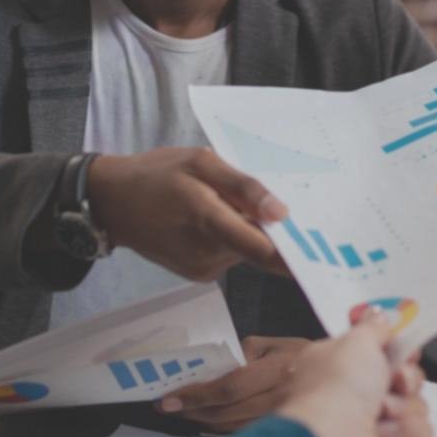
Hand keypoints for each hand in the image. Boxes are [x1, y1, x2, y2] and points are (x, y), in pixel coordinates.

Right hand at [87, 148, 288, 280]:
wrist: (112, 202)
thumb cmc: (156, 174)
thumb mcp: (199, 162)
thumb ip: (242, 186)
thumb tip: (282, 213)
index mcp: (208, 221)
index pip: (265, 250)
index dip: (297, 250)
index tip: (324, 242)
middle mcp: (208, 255)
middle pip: (260, 249)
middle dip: (276, 231)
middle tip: (291, 206)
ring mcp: (203, 269)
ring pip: (247, 252)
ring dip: (252, 232)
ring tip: (239, 203)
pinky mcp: (198, 274)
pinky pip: (231, 256)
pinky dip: (236, 238)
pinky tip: (224, 217)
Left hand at [158, 336, 309, 430]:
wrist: (341, 375)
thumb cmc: (300, 354)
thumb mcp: (274, 342)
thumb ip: (244, 352)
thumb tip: (216, 369)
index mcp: (277, 369)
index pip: (230, 387)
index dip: (197, 395)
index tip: (170, 399)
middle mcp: (281, 397)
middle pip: (227, 412)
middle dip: (193, 410)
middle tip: (169, 407)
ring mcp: (282, 417)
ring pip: (233, 427)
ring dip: (204, 421)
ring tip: (184, 412)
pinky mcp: (281, 430)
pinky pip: (244, 433)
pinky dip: (221, 428)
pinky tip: (208, 420)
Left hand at [277, 313, 432, 436]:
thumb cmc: (340, 383)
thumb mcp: (357, 341)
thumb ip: (374, 327)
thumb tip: (378, 312)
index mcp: (342, 363)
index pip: (382, 352)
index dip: (400, 349)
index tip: (407, 348)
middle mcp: (358, 392)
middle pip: (405, 377)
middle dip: (407, 377)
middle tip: (397, 379)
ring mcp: (377, 422)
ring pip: (416, 404)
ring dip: (403, 405)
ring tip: (382, 411)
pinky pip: (420, 432)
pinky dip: (405, 431)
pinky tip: (384, 434)